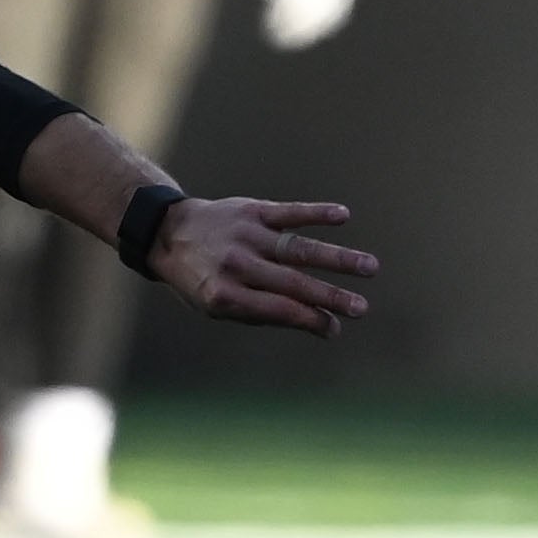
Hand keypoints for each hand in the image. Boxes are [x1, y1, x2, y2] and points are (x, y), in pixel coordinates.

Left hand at [150, 198, 376, 335]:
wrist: (169, 233)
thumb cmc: (202, 279)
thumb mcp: (219, 307)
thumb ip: (267, 314)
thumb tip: (323, 325)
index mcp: (225, 294)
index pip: (277, 309)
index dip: (309, 320)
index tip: (336, 327)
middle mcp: (236, 264)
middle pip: (292, 282)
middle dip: (330, 296)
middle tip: (362, 308)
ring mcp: (246, 235)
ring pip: (298, 248)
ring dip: (336, 257)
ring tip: (369, 267)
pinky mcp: (252, 210)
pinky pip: (289, 212)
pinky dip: (316, 212)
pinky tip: (342, 216)